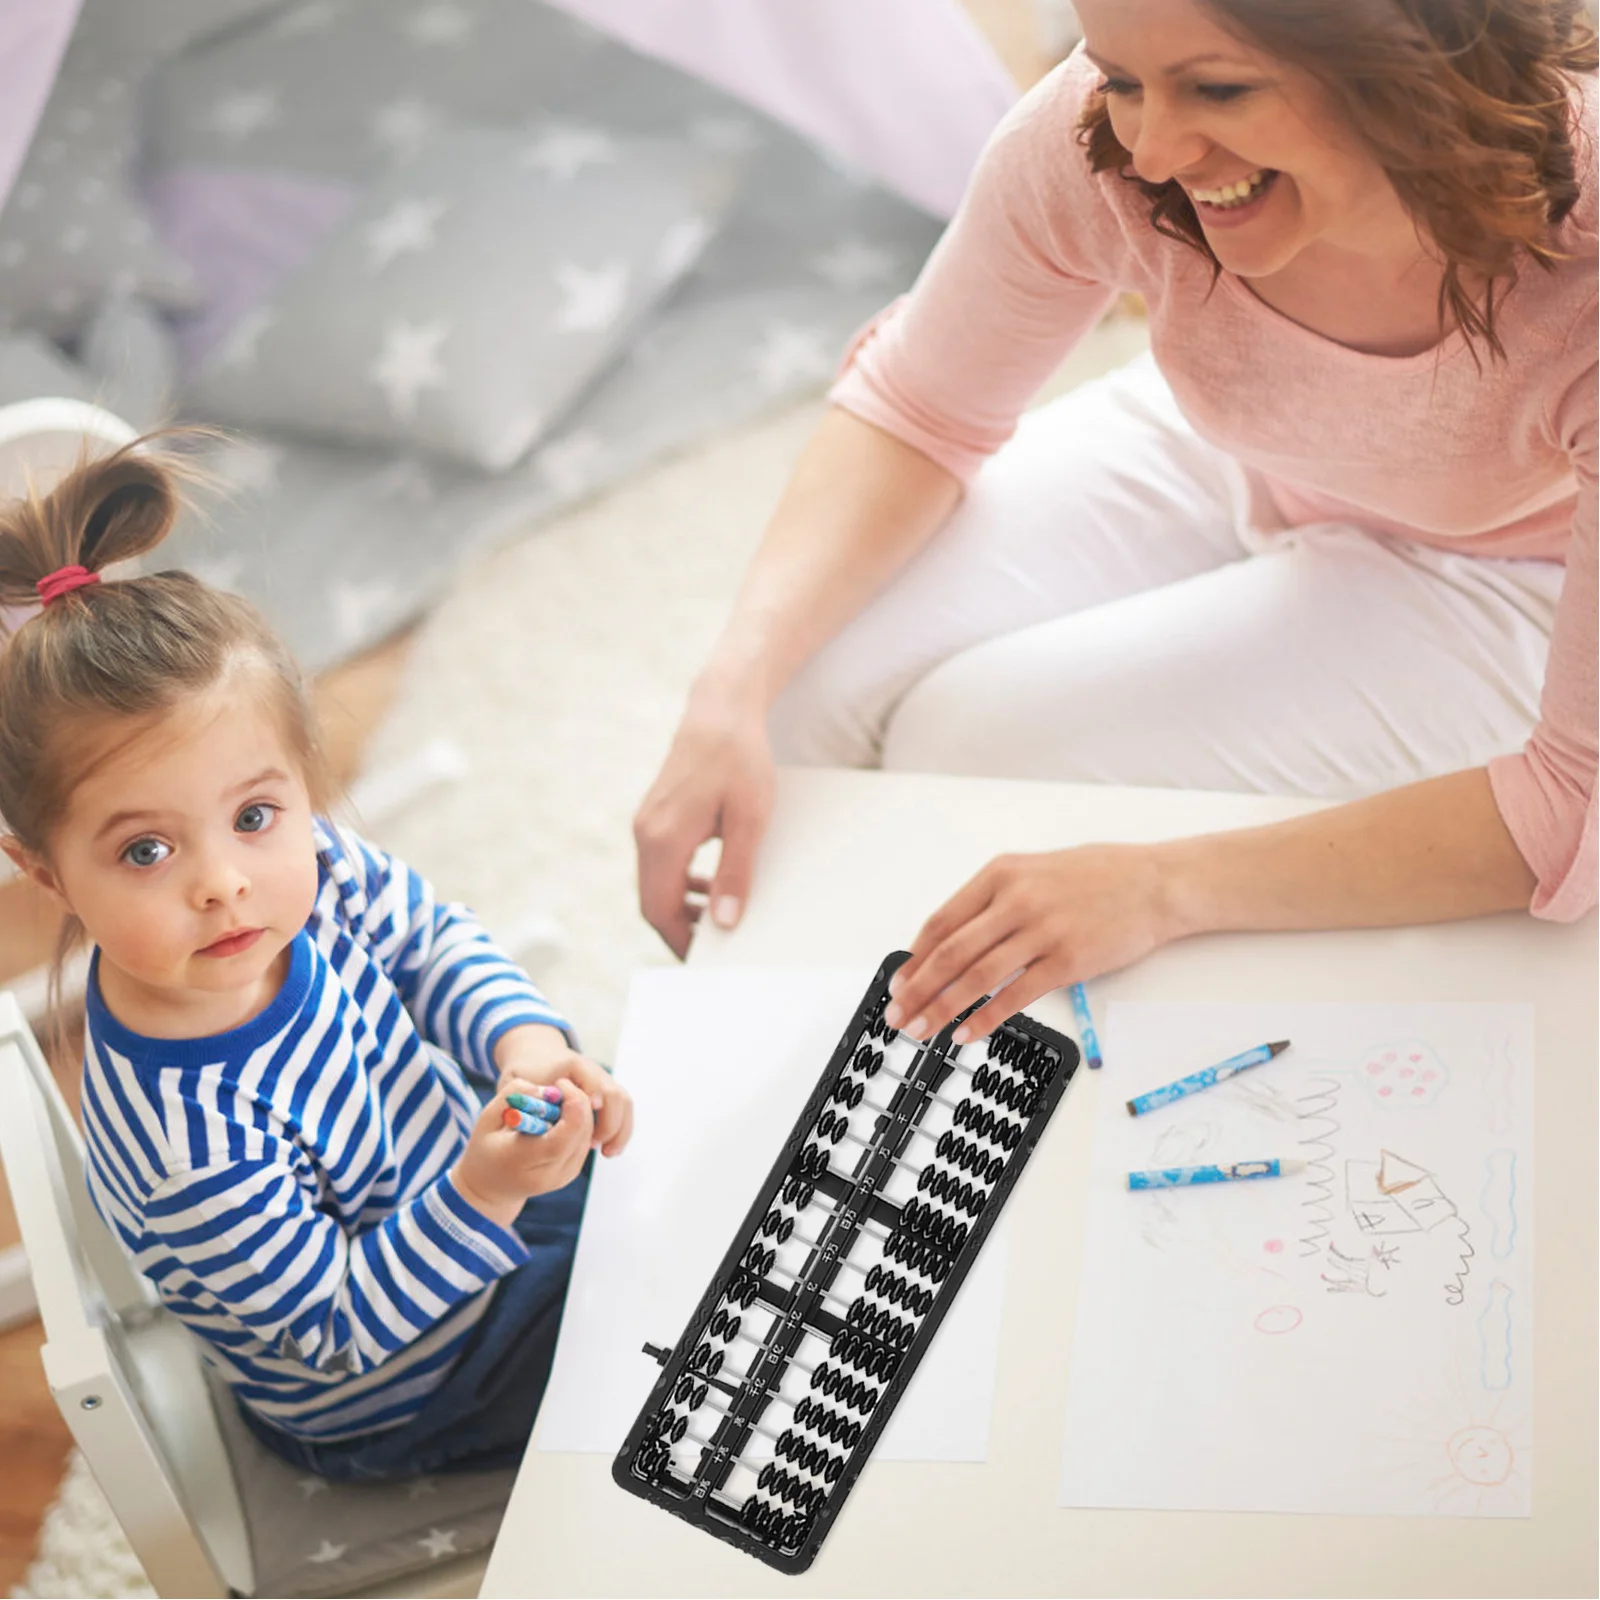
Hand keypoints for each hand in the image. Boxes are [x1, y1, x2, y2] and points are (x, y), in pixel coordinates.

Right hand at [451, 1075, 594, 1227]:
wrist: (491, 1187)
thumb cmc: (486, 1147)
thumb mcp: (487, 1118)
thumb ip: (513, 1096)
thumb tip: (547, 1090)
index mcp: (521, 1162)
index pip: (560, 1139)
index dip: (571, 1107)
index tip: (560, 1084)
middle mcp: (547, 1175)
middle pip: (580, 1133)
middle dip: (578, 1101)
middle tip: (561, 1085)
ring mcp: (563, 1177)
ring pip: (587, 1134)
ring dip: (579, 1111)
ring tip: (554, 1103)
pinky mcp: (572, 1172)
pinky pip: (585, 1140)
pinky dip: (579, 1122)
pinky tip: (559, 1116)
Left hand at [494, 1025, 633, 1157]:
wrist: (537, 1058)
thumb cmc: (525, 1073)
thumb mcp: (517, 1081)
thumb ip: (524, 1095)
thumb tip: (538, 1117)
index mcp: (571, 1064)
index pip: (591, 1080)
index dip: (592, 1099)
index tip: (590, 1118)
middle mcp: (593, 1070)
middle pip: (613, 1094)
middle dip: (608, 1123)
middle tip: (594, 1145)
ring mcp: (603, 1080)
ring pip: (624, 1103)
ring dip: (619, 1130)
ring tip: (607, 1153)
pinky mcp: (607, 1093)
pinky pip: (623, 1110)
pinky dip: (620, 1130)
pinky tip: (609, 1149)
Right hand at [633, 683, 774, 958]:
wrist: (720, 710)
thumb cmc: (738, 759)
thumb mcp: (749, 820)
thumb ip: (735, 873)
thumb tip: (726, 921)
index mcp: (663, 839)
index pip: (658, 910)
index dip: (679, 942)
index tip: (704, 961)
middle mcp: (645, 834)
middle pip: (652, 902)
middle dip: (680, 929)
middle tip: (716, 947)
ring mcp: (646, 824)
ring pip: (655, 884)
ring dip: (681, 906)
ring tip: (719, 916)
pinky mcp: (654, 816)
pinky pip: (660, 863)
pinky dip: (680, 882)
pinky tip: (709, 883)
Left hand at [884, 843, 1174, 1043]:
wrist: (1154, 883)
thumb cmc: (1097, 877)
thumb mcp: (1034, 872)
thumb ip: (993, 901)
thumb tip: (952, 943)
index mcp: (1000, 874)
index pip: (942, 922)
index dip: (914, 958)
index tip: (899, 983)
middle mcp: (1015, 899)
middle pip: (951, 953)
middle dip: (917, 990)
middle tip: (897, 1015)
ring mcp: (1041, 930)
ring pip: (976, 976)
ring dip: (943, 1009)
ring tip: (922, 1030)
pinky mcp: (1067, 961)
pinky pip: (1015, 995)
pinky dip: (985, 1018)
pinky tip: (967, 1034)